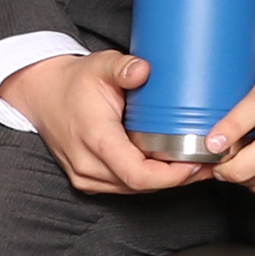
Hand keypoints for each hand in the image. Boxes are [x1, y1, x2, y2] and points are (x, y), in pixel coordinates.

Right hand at [1, 50, 215, 196]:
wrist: (43, 95)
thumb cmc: (74, 81)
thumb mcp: (99, 65)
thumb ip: (122, 67)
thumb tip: (144, 70)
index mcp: (95, 139)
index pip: (138, 174)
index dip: (172, 175)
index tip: (198, 162)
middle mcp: (88, 165)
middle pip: (141, 186)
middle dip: (177, 178)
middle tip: (210, 163)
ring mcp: (86, 176)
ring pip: (134, 190)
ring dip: (165, 181)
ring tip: (198, 164)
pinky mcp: (89, 179)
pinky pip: (124, 186)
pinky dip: (149, 179)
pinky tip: (171, 166)